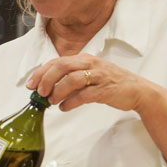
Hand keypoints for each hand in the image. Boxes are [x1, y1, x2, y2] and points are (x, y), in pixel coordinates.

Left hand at [27, 53, 145, 112]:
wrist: (137, 90)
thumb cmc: (109, 83)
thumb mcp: (88, 75)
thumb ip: (69, 79)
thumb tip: (46, 90)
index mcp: (83, 58)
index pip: (56, 62)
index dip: (40, 73)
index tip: (30, 85)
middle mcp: (90, 63)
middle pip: (61, 66)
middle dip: (46, 80)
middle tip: (39, 93)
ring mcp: (99, 75)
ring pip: (72, 79)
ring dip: (58, 91)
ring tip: (52, 102)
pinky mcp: (106, 89)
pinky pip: (84, 95)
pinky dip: (71, 102)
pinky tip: (64, 108)